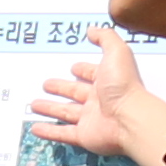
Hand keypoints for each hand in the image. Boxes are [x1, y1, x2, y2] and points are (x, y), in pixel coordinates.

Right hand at [28, 29, 165, 165]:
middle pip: (75, 93)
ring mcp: (91, 119)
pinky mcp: (84, 135)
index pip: (92, 74)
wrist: (130, 118)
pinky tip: (37, 128)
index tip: (73, 67)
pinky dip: (49, 131)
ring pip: (66, 113)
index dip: (82, 70)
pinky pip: (63, 133)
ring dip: (51, 108)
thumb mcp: (116, 52)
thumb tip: (93, 29)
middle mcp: (99, 100)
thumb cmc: (124, 86)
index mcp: (106, 80)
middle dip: (61, 88)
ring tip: (35, 105)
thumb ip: (105, 38)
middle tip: (47, 84)